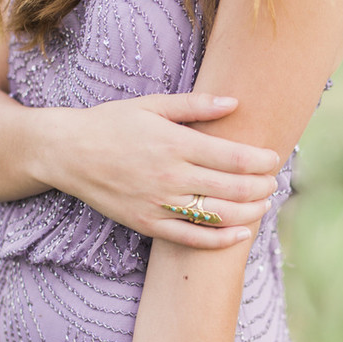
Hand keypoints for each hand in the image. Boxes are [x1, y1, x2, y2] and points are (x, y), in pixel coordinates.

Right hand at [33, 93, 279, 248]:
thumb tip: (235, 102)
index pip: (233, 157)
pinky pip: (190, 238)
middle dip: (260, 187)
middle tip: (273, 183)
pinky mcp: (146, 223)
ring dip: (248, 212)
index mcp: (175, 143)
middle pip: (231, 187)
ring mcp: (158, 202)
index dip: (261, 161)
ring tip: (263, 205)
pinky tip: (240, 234)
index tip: (274, 159)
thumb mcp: (152, 105)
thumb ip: (195, 105)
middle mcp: (170, 175)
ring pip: (216, 215)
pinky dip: (219, 239)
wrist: (68, 152)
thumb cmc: (112, 123)